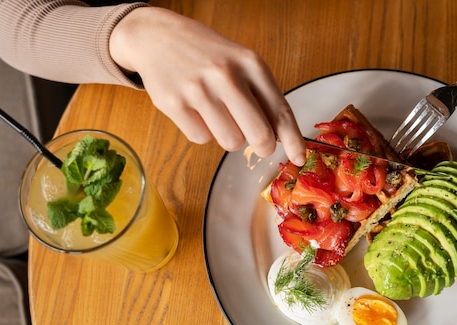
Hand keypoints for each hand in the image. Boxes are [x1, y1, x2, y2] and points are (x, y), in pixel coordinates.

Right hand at [109, 7, 305, 164]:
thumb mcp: (241, 62)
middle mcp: (226, 75)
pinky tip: (196, 110)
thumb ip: (262, 96)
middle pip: (259, 135)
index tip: (299, 157)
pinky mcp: (174, 104)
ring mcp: (199, 90)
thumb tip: (281, 137)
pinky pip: (201, 139)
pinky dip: (202, 132)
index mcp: (250, 64)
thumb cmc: (207, 55)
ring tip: (219, 113)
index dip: (293, 140)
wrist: (157, 36)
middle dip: (263, 146)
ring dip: (229, 136)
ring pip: (231, 142)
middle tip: (258, 142)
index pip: (280, 111)